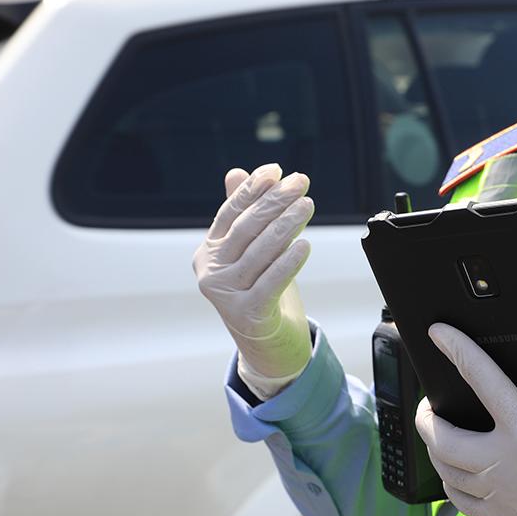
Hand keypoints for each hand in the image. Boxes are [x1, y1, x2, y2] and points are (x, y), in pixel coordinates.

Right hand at [193, 164, 314, 396]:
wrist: (266, 345)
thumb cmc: (261, 291)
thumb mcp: (253, 252)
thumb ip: (244, 215)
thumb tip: (238, 172)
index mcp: (208, 252)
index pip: (230, 213)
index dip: (252, 190)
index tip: (276, 170)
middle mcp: (211, 272)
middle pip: (246, 229)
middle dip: (275, 202)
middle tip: (300, 183)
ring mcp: (226, 295)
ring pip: (261, 253)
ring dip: (287, 225)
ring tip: (307, 205)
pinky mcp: (247, 314)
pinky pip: (271, 282)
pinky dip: (288, 262)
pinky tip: (305, 244)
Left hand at [415, 324, 516, 515]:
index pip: (485, 384)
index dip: (459, 352)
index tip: (439, 334)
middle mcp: (505, 468)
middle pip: (442, 438)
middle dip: (426, 414)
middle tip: (429, 398)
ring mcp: (500, 497)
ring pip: (444, 470)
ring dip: (434, 447)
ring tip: (436, 430)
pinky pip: (458, 501)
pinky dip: (448, 482)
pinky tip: (454, 472)